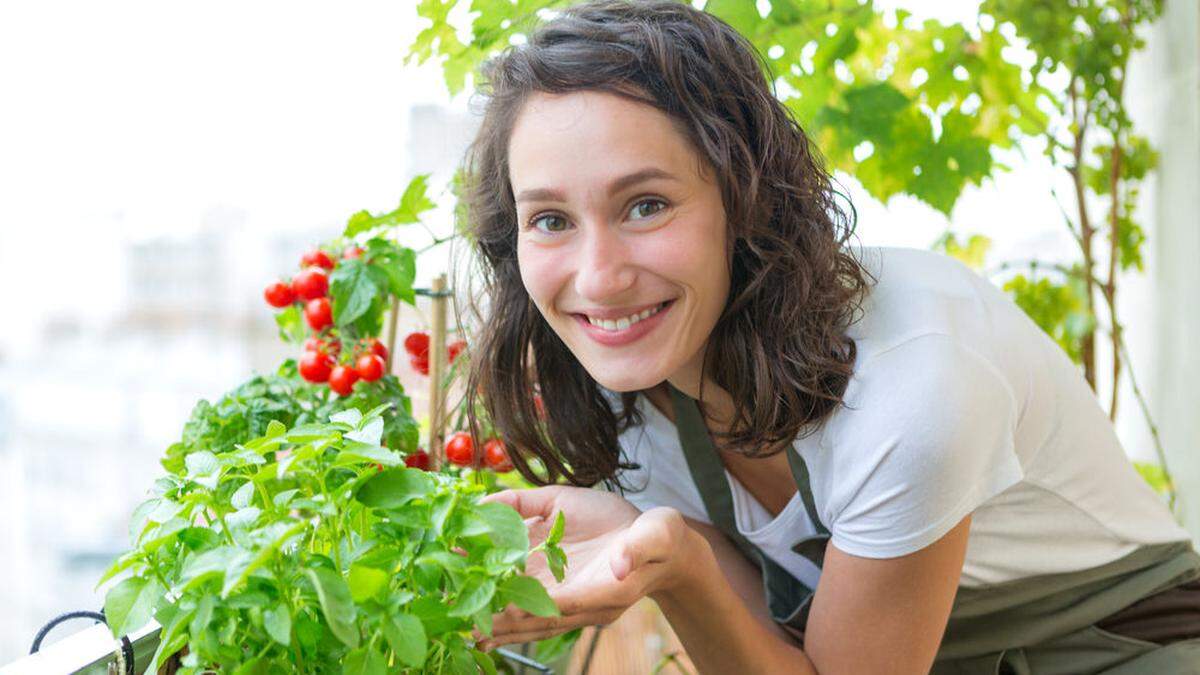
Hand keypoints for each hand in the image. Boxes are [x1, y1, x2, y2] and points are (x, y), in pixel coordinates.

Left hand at [474, 485, 695, 649]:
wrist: (663, 550)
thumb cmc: (658, 536)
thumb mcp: (657, 532)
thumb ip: (637, 548)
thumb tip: (620, 563)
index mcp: (612, 591)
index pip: (568, 606)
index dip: (534, 607)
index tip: (503, 608)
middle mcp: (589, 606)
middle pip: (540, 620)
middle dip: (503, 621)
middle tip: (465, 620)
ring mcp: (576, 606)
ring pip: (532, 622)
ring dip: (498, 623)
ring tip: (461, 625)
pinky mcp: (565, 598)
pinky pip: (533, 614)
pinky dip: (506, 618)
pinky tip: (478, 624)